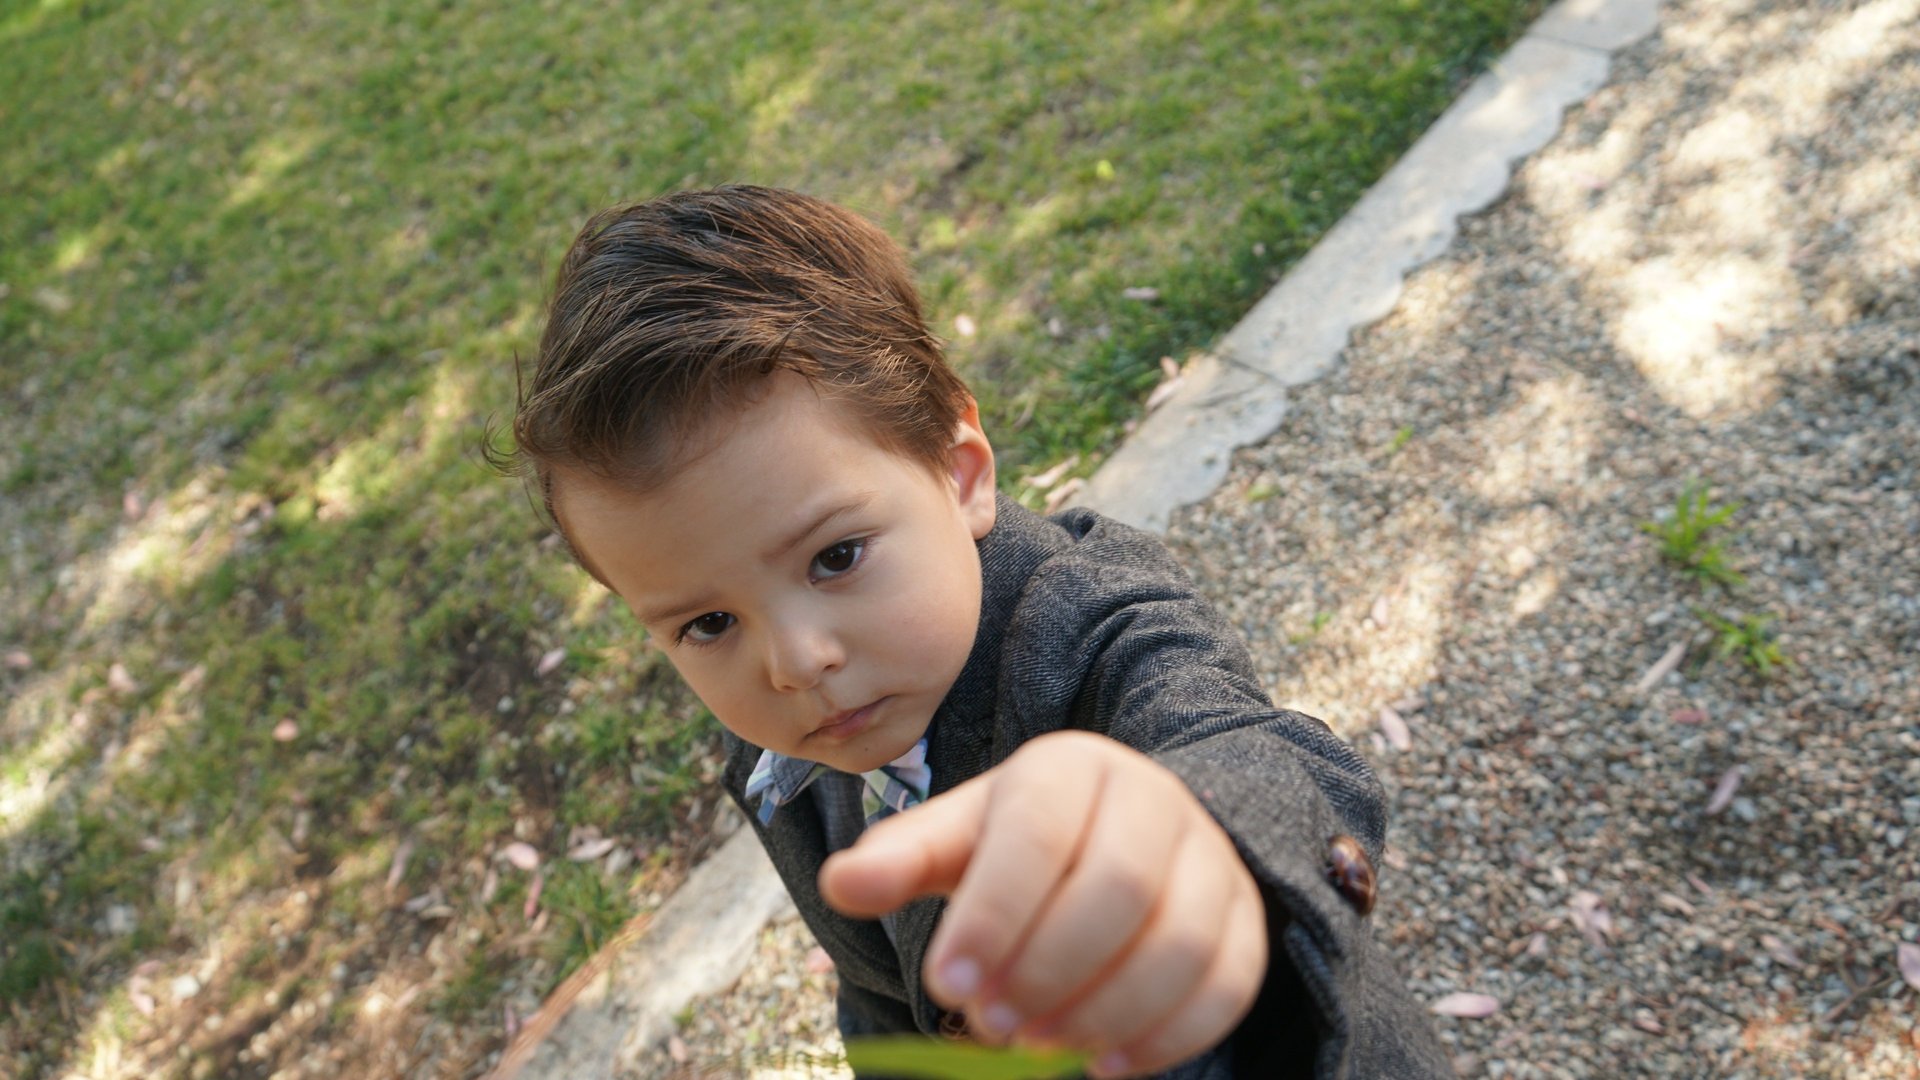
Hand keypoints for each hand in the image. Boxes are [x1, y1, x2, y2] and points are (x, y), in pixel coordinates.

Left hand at [819, 730, 1268, 1077]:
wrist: (1117, 838)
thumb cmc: (1019, 847)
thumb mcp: (956, 840)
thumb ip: (901, 860)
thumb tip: (843, 884)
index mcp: (1069, 767)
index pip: (1039, 832)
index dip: (994, 914)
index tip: (947, 986)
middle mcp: (1153, 798)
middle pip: (1120, 888)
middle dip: (1049, 969)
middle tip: (992, 1025)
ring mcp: (1210, 858)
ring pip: (1181, 941)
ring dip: (1106, 1009)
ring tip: (1040, 1047)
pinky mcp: (1245, 919)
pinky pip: (1227, 983)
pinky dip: (1166, 1036)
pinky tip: (1103, 1063)